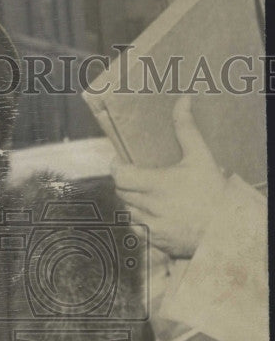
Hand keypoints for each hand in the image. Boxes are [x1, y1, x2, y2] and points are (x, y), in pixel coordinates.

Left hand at [111, 96, 228, 258]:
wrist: (224, 228)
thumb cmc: (212, 191)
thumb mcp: (200, 156)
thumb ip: (186, 129)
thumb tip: (182, 100)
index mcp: (156, 185)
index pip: (119, 176)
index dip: (116, 168)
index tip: (120, 163)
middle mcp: (148, 206)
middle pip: (122, 193)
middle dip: (125, 183)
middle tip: (134, 176)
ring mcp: (150, 225)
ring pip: (127, 211)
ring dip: (132, 202)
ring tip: (145, 195)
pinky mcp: (154, 240)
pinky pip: (136, 229)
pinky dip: (140, 220)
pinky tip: (152, 214)